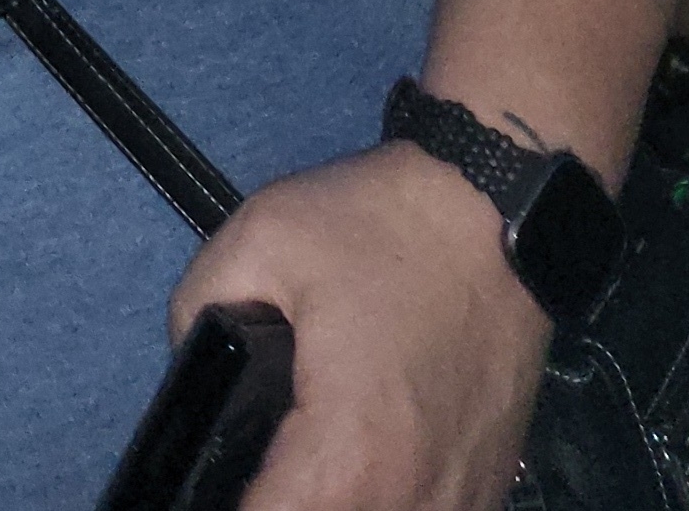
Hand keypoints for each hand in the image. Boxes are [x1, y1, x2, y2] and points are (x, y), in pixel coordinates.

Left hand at [166, 142, 547, 510]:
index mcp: (348, 460)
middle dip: (284, 496)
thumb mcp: (259, 240)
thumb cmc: (381, 227)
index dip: (231, 500)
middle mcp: (412, 504)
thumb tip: (193, 361)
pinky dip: (383, 496)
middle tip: (258, 457)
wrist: (495, 208)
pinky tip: (362, 458)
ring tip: (302, 457)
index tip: (222, 473)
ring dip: (335, 497)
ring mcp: (460, 505)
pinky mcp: (489, 489)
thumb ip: (199, 310)